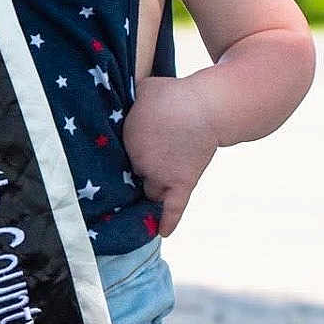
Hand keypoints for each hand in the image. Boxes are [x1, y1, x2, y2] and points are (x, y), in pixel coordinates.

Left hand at [122, 73, 219, 237]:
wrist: (207, 105)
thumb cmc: (174, 93)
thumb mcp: (142, 89)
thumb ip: (128, 99)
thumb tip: (118, 99)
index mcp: (127, 140)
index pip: (116, 156)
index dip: (122, 153)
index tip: (122, 153)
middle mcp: (141, 162)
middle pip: (132, 175)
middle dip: (134, 171)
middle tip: (138, 168)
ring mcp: (161, 175)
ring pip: (149, 192)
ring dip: (147, 194)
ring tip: (143, 200)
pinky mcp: (182, 183)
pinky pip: (173, 208)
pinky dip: (168, 222)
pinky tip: (162, 233)